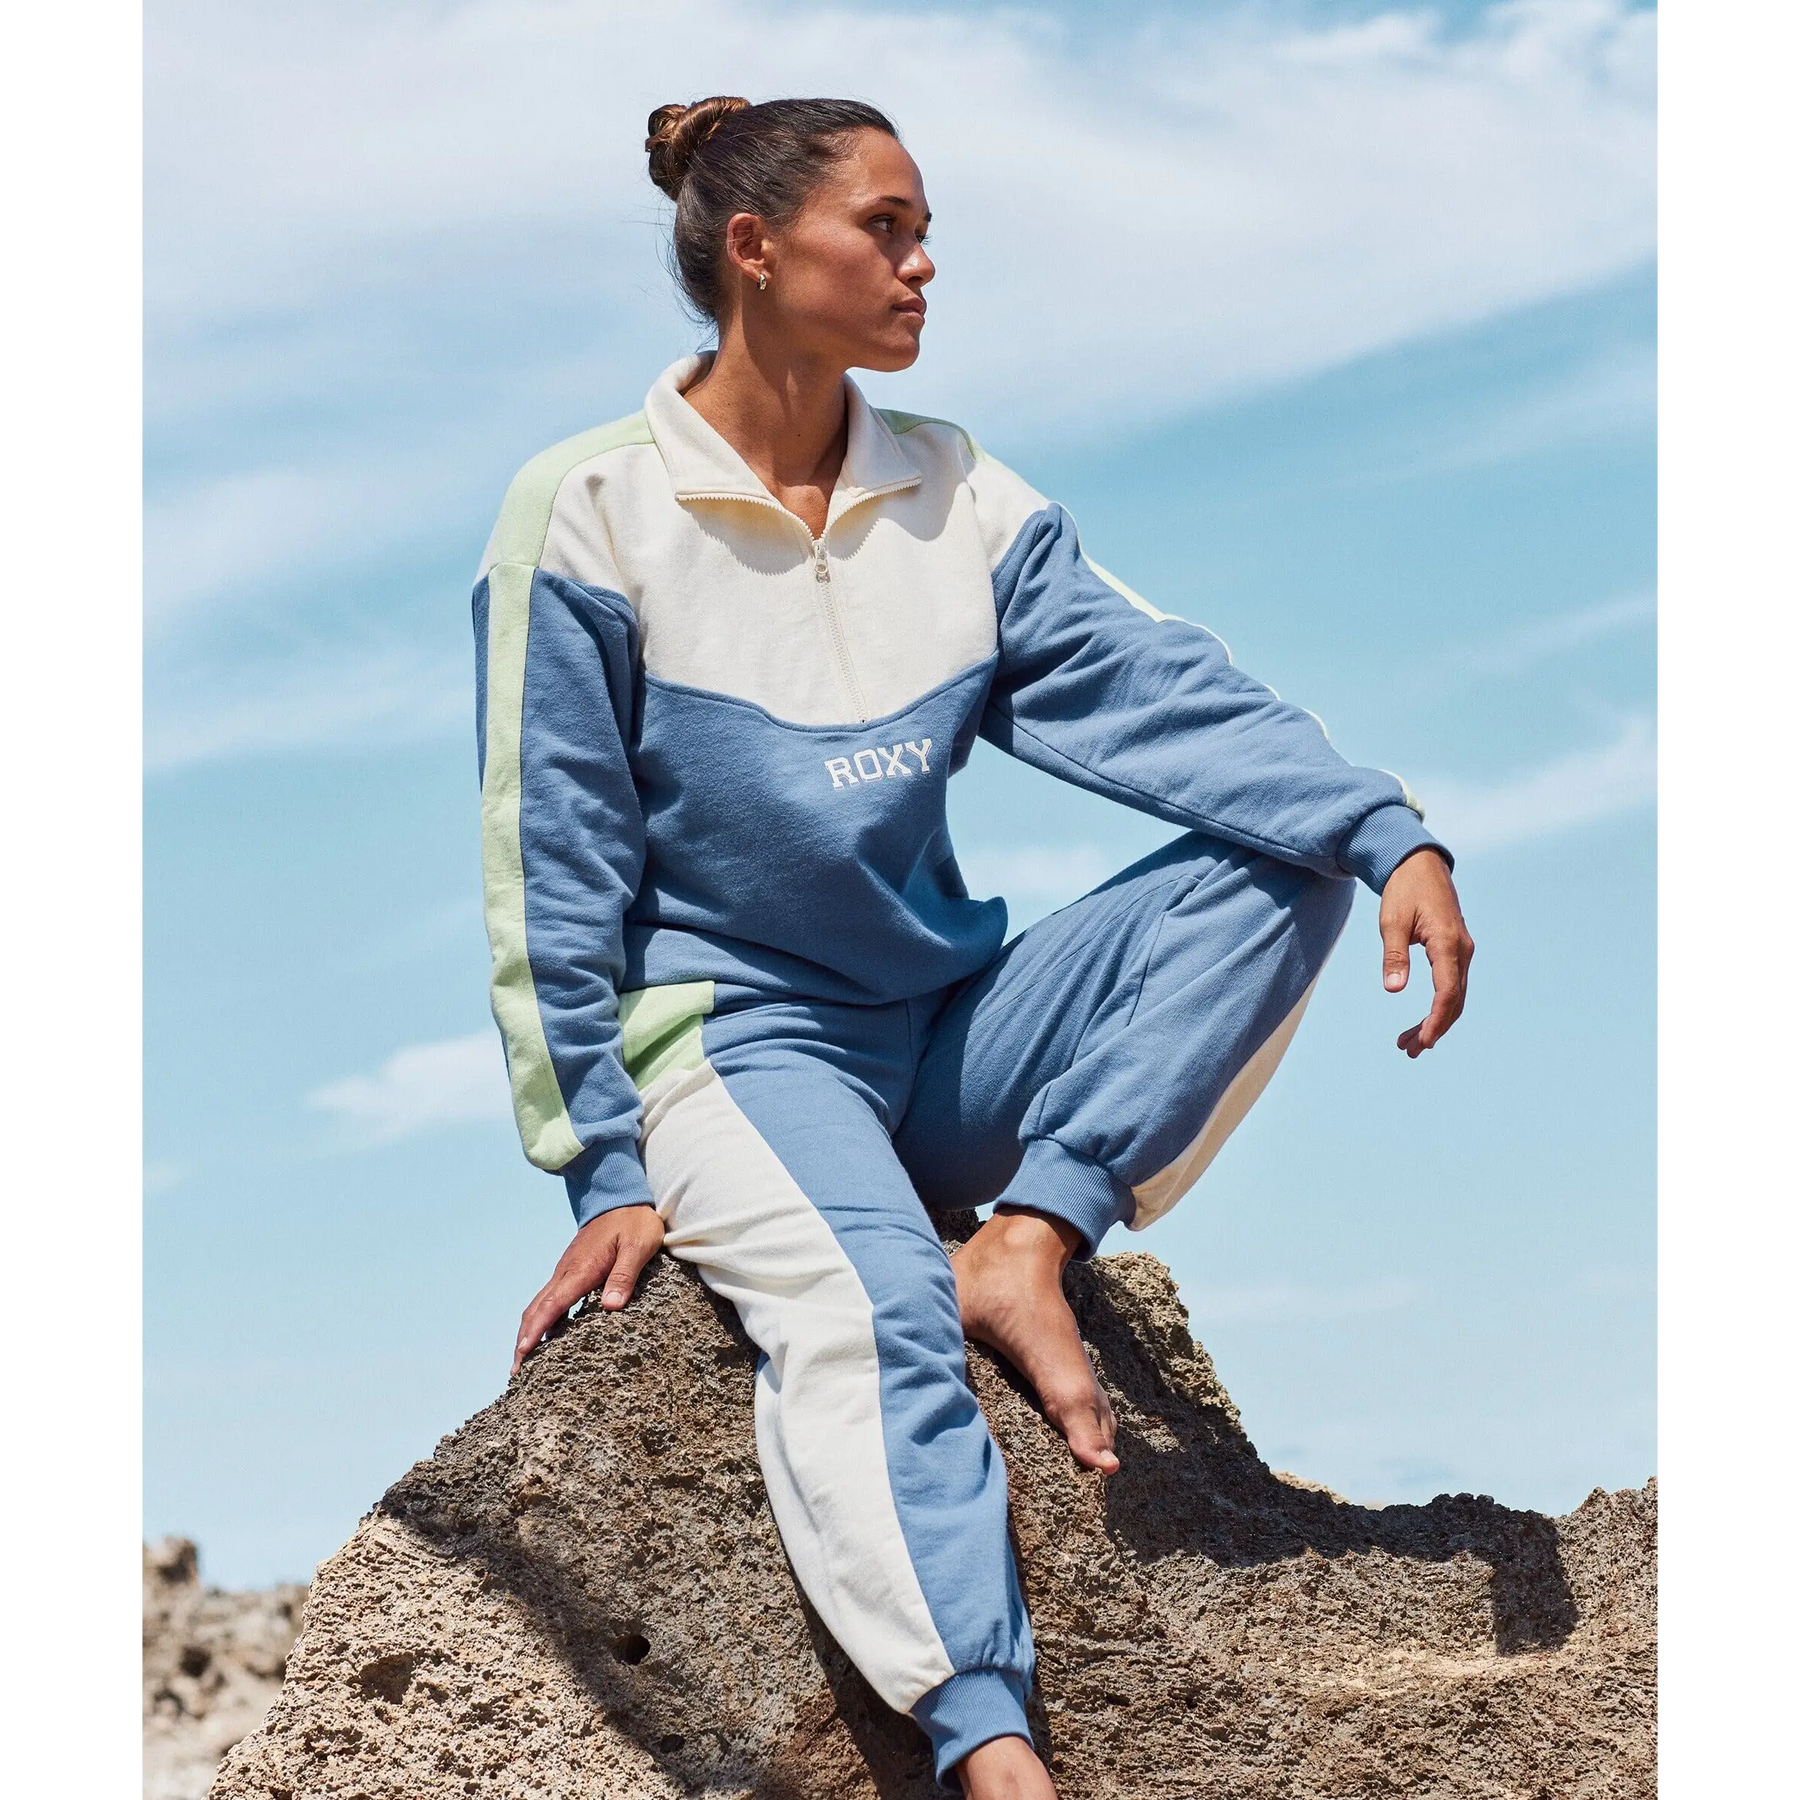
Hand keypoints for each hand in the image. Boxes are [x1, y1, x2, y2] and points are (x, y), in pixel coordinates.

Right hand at [511, 1204, 664, 1374]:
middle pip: (537, 1310)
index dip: (537, 1331)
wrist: (621, 1197)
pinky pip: (551, 1299)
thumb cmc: (634, 1222)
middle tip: (516, 1372)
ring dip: (530, 1332)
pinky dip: (542, 1320)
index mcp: (581, 1269)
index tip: (523, 1354)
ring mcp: (566, 1271)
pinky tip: (546, 1337)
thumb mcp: (638, 1246)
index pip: (553, 1305)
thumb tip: (611, 1306)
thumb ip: (624, 1274)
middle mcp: (567, 1272)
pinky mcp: (571, 1271)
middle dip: (524, 1341)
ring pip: (540, 1305)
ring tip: (524, 1363)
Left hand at [1379, 849, 1472, 1057]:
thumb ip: (1394, 954)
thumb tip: (1394, 989)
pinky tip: (1424, 1021)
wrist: (1419, 865)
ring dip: (1436, 1021)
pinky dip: (1440, 1006)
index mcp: (1448, 943)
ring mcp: (1462, 951)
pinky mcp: (1455, 951)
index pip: (1447, 992)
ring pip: (1454, 996)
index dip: (1437, 1020)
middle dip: (1434, 1028)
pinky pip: (1452, 985)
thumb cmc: (1404, 890)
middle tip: (1407, 1050)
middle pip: (1454, 1000)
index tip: (1424, 1041)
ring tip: (1409, 1043)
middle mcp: (1462, 951)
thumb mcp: (1392, 921)